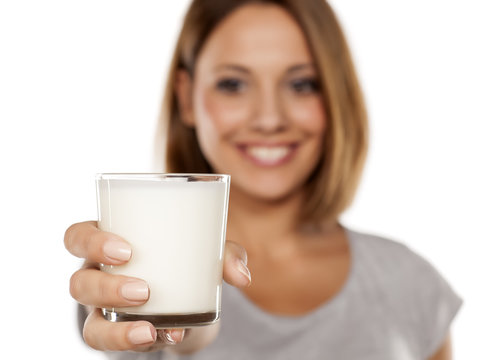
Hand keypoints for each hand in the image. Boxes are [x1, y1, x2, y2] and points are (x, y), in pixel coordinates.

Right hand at [64, 221, 250, 352]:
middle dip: (106, 289)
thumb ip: (226, 255)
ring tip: (150, 328)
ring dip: (117, 330)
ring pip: (89, 323)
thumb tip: (242, 276)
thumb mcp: (206, 249)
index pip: (78, 236)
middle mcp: (99, 275)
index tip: (126, 251)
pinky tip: (166, 336)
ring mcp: (105, 309)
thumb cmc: (188, 258)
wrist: (190, 296)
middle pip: (79, 283)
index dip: (90, 243)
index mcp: (110, 242)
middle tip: (144, 291)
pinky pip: (113, 345)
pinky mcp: (119, 332)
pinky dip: (135, 343)